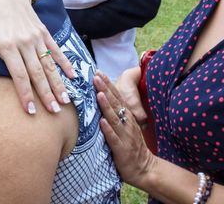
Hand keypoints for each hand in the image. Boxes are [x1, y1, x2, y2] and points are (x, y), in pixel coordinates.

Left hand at [0, 0, 74, 114]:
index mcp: (6, 45)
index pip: (18, 74)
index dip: (24, 93)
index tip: (30, 111)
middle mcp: (24, 42)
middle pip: (37, 73)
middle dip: (46, 94)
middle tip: (53, 112)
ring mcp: (36, 38)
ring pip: (49, 64)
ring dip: (58, 83)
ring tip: (65, 101)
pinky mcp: (44, 33)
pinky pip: (56, 51)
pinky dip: (65, 64)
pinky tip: (73, 77)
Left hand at [94, 71, 156, 188]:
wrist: (145, 169)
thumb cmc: (130, 145)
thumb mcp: (125, 126)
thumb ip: (116, 112)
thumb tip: (101, 95)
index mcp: (127, 117)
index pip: (117, 97)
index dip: (108, 84)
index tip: (98, 72)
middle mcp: (127, 123)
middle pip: (116, 103)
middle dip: (105, 89)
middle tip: (96, 76)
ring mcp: (125, 136)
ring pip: (114, 118)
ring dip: (106, 106)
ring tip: (99, 94)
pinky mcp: (121, 149)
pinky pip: (114, 138)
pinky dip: (108, 129)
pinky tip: (102, 122)